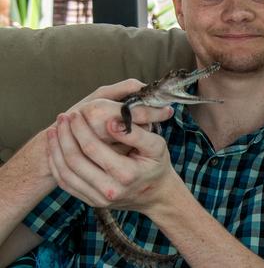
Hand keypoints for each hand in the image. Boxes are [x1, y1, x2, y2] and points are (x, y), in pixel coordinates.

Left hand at [46, 79, 175, 211]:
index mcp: (126, 174)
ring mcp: (98, 199)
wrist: (157, 194)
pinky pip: (66, 184)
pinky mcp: (91, 202)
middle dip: (64, 136)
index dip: (80, 129)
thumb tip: (112, 121)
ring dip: (56, 150)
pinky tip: (55, 149)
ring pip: (65, 173)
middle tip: (62, 117)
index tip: (75, 114)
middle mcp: (110, 190)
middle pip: (75, 161)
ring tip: (54, 131)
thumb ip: (135, 133)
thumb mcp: (156, 145)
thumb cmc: (156, 165)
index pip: (92, 148)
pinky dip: (57, 165)